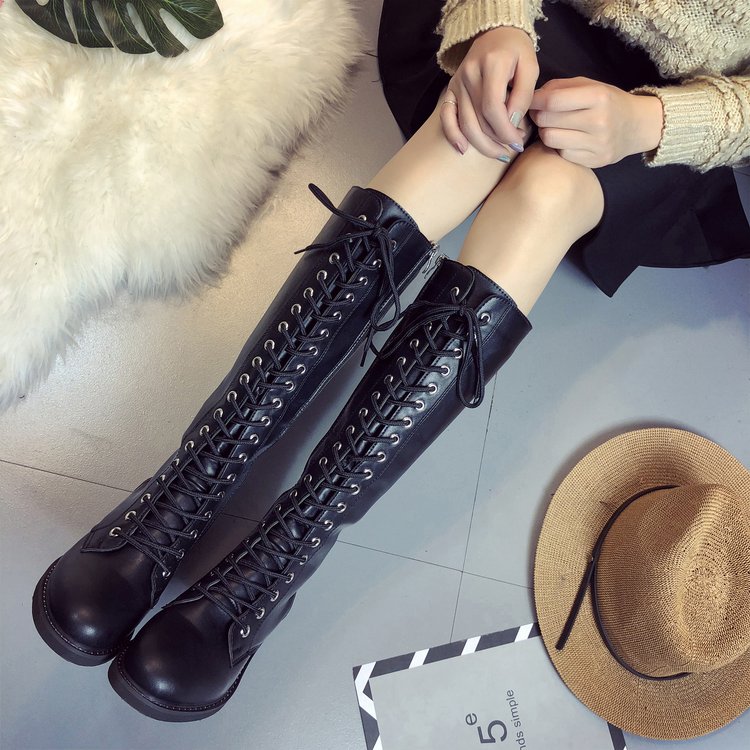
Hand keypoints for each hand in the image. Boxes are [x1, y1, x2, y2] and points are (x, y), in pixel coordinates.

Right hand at [441, 26, 538, 157]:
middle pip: (479, 120)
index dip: (505, 131)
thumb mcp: (530, 67)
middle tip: (513, 149)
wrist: (495, 33)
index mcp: (491, 65)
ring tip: (499, 153)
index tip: (518, 142)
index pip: (493, 108)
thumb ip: (524, 95)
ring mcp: (457, 84)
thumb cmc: (516, 51)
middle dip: (497, 141)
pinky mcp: (451, 91)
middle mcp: (469, 75)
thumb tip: (512, 124)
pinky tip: (463, 149)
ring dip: (482, 145)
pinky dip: (452, 135)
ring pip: (465, 124)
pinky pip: (446, 117)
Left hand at [529, 77, 663, 166]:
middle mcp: (599, 121)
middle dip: (539, 116)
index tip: (531, 101)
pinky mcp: (595, 161)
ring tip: (554, 126)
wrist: (637, 125)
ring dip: (546, 132)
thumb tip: (532, 97)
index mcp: (598, 97)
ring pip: (550, 139)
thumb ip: (560, 87)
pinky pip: (561, 154)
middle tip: (542, 114)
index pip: (552, 101)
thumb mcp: (590, 85)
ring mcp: (597, 144)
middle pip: (547, 121)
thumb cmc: (608, 102)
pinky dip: (559, 146)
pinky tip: (568, 139)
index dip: (535, 101)